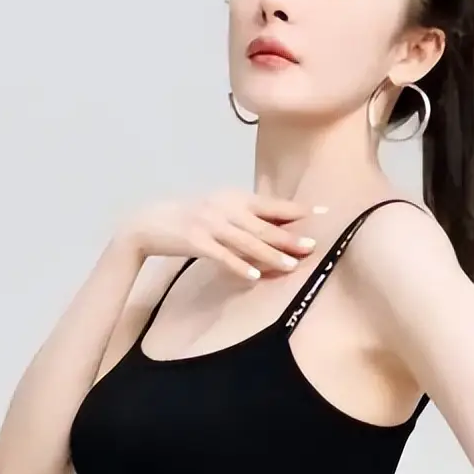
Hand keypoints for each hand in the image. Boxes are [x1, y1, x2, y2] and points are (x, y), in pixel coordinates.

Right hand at [115, 190, 321, 279]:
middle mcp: (225, 207)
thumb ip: (246, 215)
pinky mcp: (196, 241)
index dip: (299, 210)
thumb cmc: (190, 216)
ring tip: (290, 266)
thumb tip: (277, 227)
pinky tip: (254, 276)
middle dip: (290, 237)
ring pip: (247, 242)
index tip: (324, 211)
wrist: (149, 221)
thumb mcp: (220, 208)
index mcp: (234, 197)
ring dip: (270, 255)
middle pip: (264, 225)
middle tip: (313, 246)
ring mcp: (210, 224)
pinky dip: (239, 266)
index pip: (272, 204)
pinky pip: (222, 256)